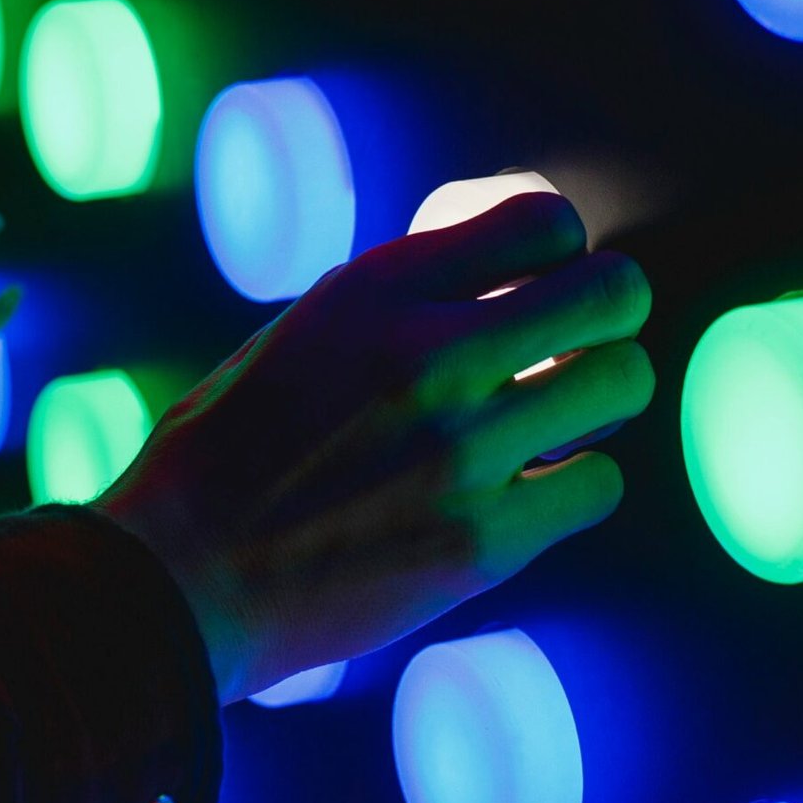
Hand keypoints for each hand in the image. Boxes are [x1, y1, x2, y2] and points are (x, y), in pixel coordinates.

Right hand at [100, 194, 652, 701]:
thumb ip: (396, 305)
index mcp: (373, 290)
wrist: (178, 580)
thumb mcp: (297, 335)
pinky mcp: (483, 543)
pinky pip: (599, 484)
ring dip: (600, 398)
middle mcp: (428, 356)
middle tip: (577, 343)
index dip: (556, 250)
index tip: (533, 283)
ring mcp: (463, 452)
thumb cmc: (225, 455)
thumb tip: (501, 284)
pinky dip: (574, 485)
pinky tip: (528, 492)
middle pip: (613, 293)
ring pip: (624, 383)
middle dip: (608, 311)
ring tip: (554, 420)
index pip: (543, 222)